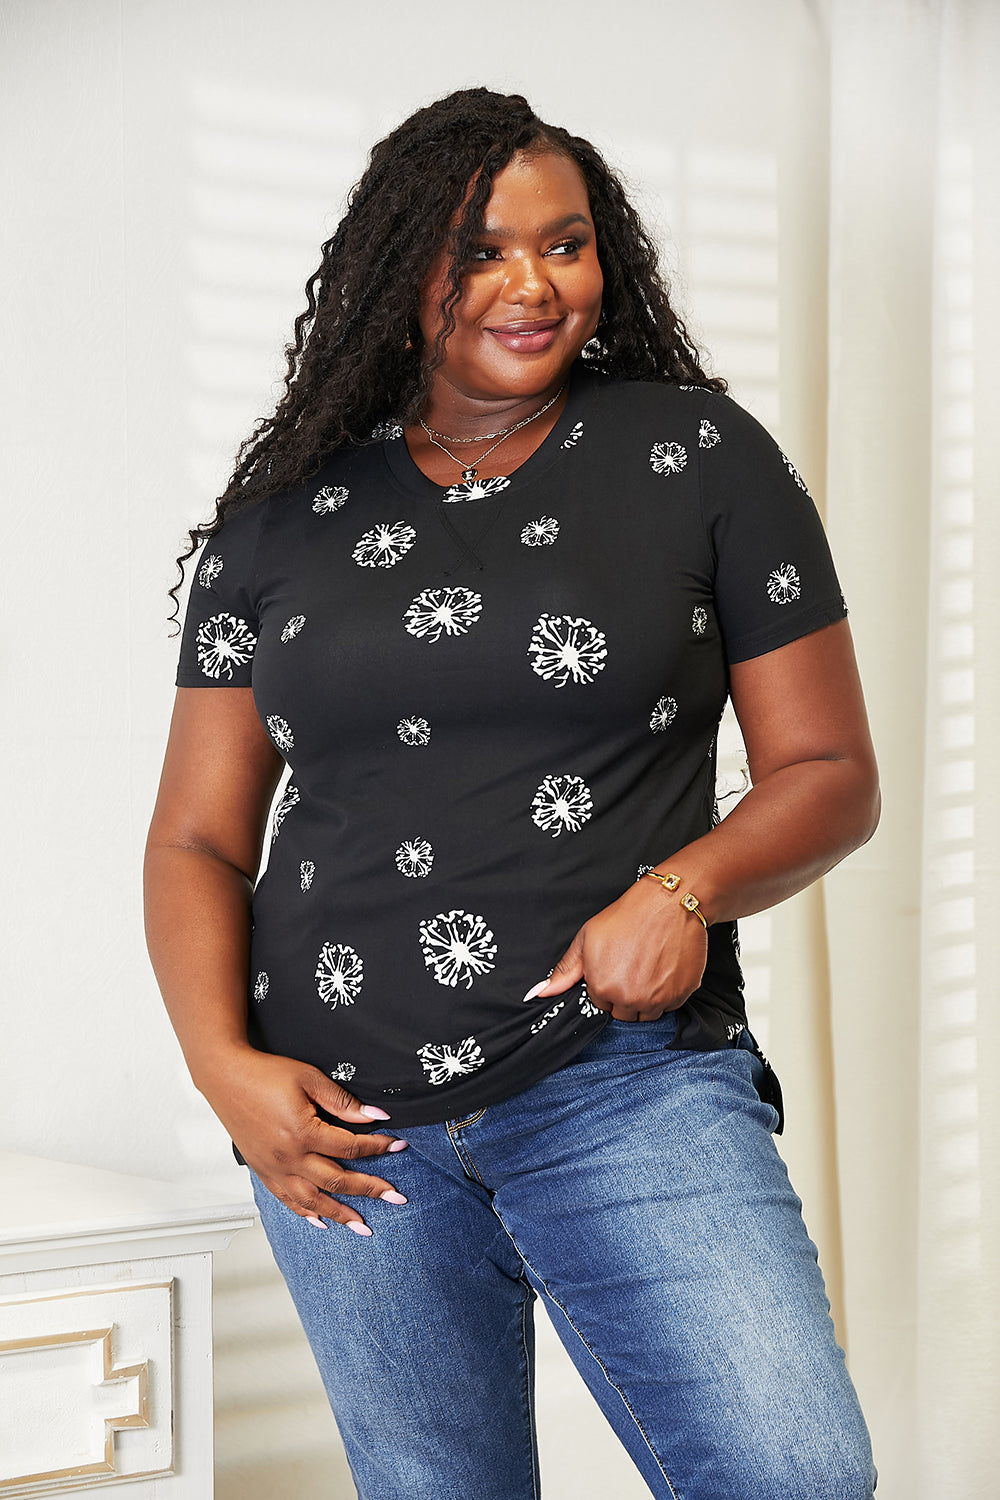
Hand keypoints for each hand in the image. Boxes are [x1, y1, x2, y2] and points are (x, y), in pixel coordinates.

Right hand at [198, 1048, 407, 1234]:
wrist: (225, 1076)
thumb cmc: (266, 1073)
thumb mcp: (309, 1078)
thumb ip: (342, 1102)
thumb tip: (375, 1115)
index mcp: (303, 1132)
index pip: (350, 1148)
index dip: (378, 1146)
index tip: (399, 1145)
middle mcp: (289, 1157)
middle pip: (338, 1180)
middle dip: (370, 1190)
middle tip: (396, 1198)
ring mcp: (274, 1168)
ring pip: (313, 1200)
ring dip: (340, 1214)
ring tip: (363, 1226)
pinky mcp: (262, 1170)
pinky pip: (287, 1200)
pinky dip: (306, 1213)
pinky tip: (320, 1221)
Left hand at [529, 878, 708, 1021]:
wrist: (668, 903)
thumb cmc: (627, 917)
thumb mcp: (587, 939)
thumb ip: (565, 970)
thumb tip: (539, 993)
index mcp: (603, 988)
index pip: (601, 1005)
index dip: (606, 986)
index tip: (615, 969)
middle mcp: (630, 999)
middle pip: (623, 1013)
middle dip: (625, 996)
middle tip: (632, 968)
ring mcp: (658, 999)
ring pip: (647, 1014)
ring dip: (646, 999)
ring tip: (648, 969)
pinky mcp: (681, 995)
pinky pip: (670, 1006)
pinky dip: (667, 994)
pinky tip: (664, 969)